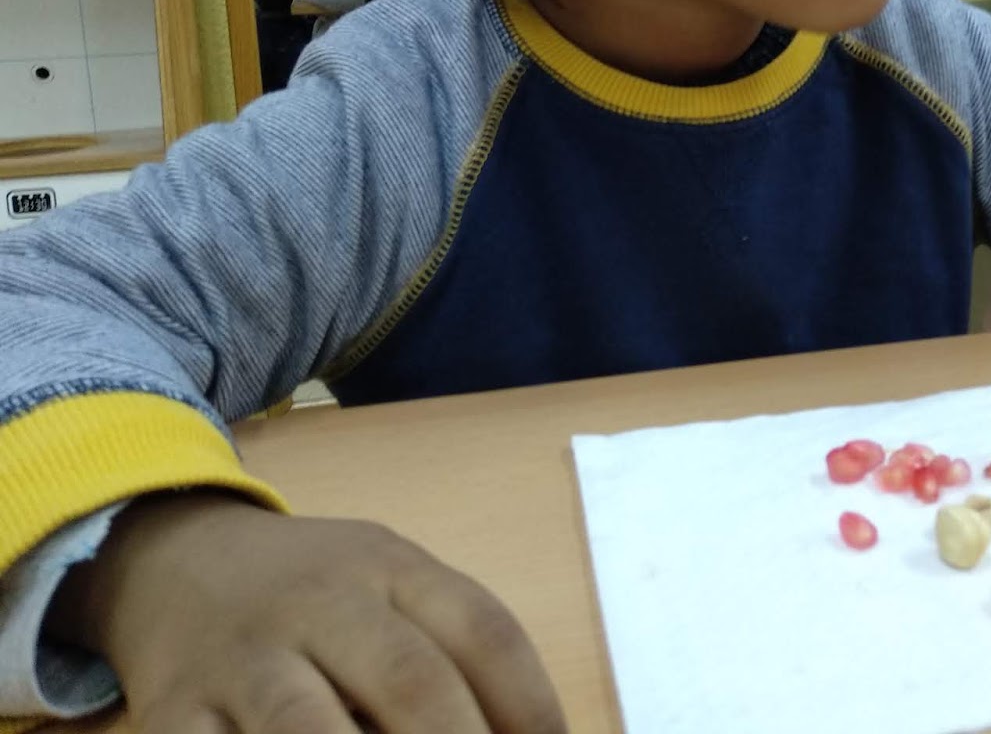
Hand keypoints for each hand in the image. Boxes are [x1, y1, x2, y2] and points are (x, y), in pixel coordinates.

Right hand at [48, 494, 565, 732]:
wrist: (175, 559)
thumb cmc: (315, 593)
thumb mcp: (390, 584)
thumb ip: (453, 650)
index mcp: (390, 568)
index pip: (482, 631)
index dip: (531, 704)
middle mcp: (320, 605)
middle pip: (410, 680)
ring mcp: (243, 660)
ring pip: (308, 727)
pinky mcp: (172, 713)